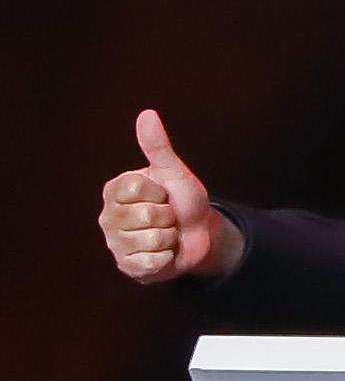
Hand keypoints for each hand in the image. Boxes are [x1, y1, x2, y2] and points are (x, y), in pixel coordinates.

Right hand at [99, 109, 232, 287]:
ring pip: (152, 240)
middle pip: (147, 216)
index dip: (161, 192)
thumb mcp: (174, 172)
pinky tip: (164, 252)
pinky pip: (152, 262)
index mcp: (115, 191)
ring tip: (167, 233)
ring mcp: (115, 244)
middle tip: (168, 217)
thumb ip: (158, 146)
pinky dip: (167, 258)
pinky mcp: (128, 266)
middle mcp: (108, 217)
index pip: (138, 188)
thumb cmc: (184, 200)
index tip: (163, 194)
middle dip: (168, 216)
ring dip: (170, 238)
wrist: (200, 234)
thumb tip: (147, 114)